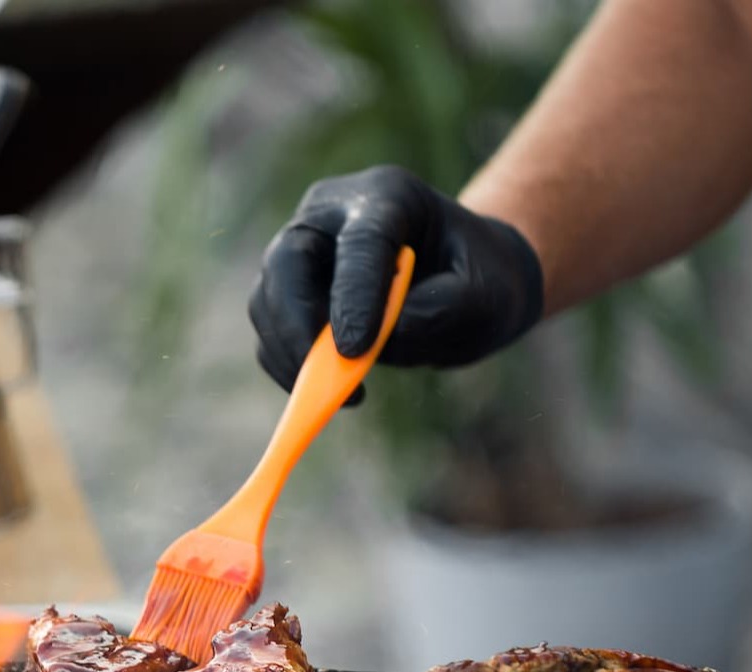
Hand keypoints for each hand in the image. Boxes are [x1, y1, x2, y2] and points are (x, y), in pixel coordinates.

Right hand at [248, 165, 543, 401]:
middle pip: (287, 261)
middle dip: (296, 326)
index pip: (360, 241)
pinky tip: (324, 392)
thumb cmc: (479, 280)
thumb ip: (436, 313)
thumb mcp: (483, 297)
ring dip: (288, 353)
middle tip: (320, 382)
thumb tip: (368, 346)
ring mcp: (305, 249)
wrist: (466, 280)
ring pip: (268, 298)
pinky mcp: (291, 289)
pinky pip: (271, 330)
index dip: (353, 296)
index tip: (353, 352)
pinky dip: (285, 366)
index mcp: (388, 196)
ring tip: (334, 395)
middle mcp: (332, 213)